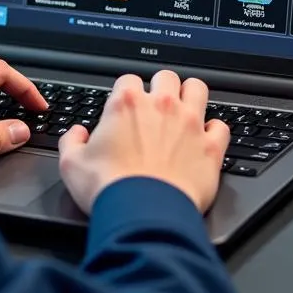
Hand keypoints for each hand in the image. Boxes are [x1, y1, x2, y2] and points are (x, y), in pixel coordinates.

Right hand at [58, 70, 229, 214]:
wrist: (143, 215)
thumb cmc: (110, 189)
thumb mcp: (71, 164)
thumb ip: (72, 141)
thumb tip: (77, 134)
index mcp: (126, 104)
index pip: (128, 79)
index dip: (126, 92)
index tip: (125, 106)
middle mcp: (161, 106)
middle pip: (166, 76)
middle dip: (160, 87)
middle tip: (156, 106)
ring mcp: (189, 123)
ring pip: (197, 88)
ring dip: (190, 95)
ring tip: (185, 108)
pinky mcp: (210, 146)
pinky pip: (221, 126)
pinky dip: (214, 130)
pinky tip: (206, 138)